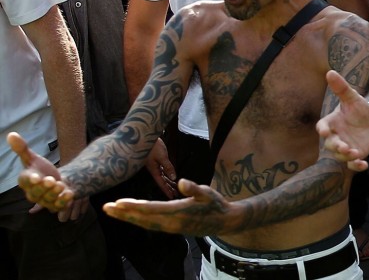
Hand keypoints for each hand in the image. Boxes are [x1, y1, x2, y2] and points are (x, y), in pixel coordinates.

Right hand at [8, 132, 76, 216]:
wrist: (57, 180)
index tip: (36, 176)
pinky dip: (64, 202)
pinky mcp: (56, 205)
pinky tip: (70, 193)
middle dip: (43, 188)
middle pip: (35, 193)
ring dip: (54, 193)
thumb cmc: (41, 169)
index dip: (29, 180)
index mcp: (26, 181)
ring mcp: (45, 200)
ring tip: (61, 185)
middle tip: (51, 180)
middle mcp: (33, 193)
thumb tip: (11, 134)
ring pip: (47, 200)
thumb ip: (22, 149)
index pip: (24, 182)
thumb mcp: (33, 158)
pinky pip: (59, 206)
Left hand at [104, 178, 233, 235]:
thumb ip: (194, 188)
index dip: (133, 206)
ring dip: (126, 218)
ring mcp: (169, 227)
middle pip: (142, 218)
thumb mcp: (208, 193)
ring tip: (111, 211)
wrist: (222, 222)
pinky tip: (128, 216)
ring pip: (143, 223)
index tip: (118, 202)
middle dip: (123, 213)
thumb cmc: (215, 204)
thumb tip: (181, 182)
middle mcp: (170, 222)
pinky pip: (149, 225)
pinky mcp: (170, 228)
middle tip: (105, 208)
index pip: (150, 209)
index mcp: (178, 211)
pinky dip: (136, 221)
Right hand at [144, 138, 177, 198]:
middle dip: (168, 187)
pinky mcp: (155, 160)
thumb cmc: (151, 146)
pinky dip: (167, 174)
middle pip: (162, 181)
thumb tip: (174, 177)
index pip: (161, 183)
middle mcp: (154, 169)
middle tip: (175, 195)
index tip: (171, 197)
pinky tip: (170, 176)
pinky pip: (162, 170)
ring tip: (175, 187)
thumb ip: (168, 167)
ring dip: (168, 181)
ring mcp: (154, 165)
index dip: (166, 190)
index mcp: (154, 170)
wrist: (143, 136)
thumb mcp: (162, 157)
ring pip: (163, 176)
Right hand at [316, 70, 368, 170]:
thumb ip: (341, 88)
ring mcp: (345, 147)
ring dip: (347, 156)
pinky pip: (353, 165)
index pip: (322, 127)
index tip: (324, 131)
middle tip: (344, 147)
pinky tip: (364, 165)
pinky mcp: (355, 155)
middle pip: (330, 145)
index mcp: (331, 123)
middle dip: (336, 147)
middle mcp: (336, 137)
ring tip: (355, 153)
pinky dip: (357, 166)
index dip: (322, 130)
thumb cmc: (358, 108)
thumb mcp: (352, 98)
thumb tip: (330, 72)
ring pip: (341, 156)